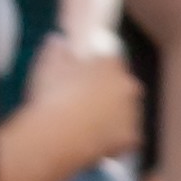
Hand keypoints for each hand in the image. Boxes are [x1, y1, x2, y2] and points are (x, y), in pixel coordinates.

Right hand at [39, 46, 147, 169]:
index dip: (97, 66)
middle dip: (108, 91)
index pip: (111, 60)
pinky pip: (123, 135)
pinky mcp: (131, 139)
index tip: (84, 72)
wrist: (58, 135)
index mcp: (111, 67)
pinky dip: (111, 137)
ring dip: (110, 114)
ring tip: (84, 123)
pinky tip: (92, 139)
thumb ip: (57, 50)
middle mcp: (129, 88)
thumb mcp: (47, 66)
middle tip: (83, 99)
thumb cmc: (53, 96)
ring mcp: (133, 115)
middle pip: (122, 86)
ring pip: (124, 111)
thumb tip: (60, 41)